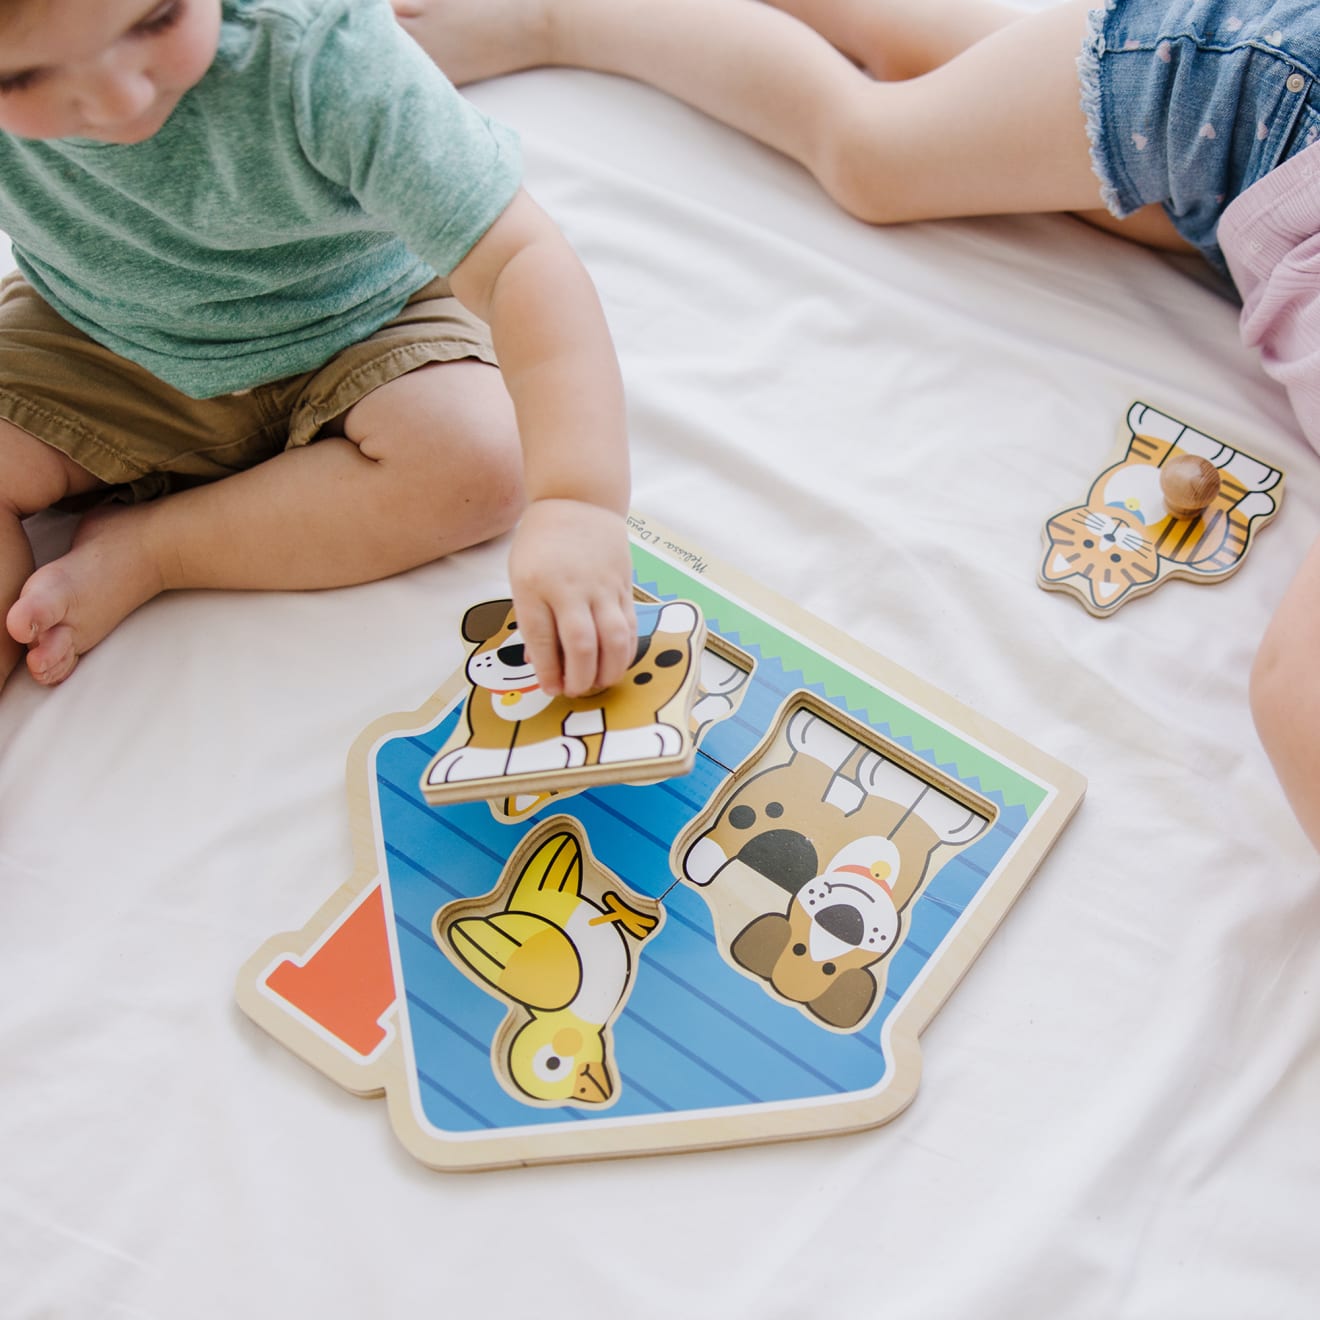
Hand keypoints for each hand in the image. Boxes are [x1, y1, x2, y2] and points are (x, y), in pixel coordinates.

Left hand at [507, 499, 635, 696]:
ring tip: (599, 683)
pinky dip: (624, 651)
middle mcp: (569, 587)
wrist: (577, 500)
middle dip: (580, 677)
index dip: (548, 670)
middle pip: (581, 644)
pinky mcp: (623, 585)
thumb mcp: (521, 576)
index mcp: (534, 585)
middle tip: (576, 691)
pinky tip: (616, 663)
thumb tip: (542, 664)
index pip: (541, 638)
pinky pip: (629, 625)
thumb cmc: (542, 542)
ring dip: (608, 670)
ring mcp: (600, 585)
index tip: (551, 688)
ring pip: (613, 638)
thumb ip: (531, 619)